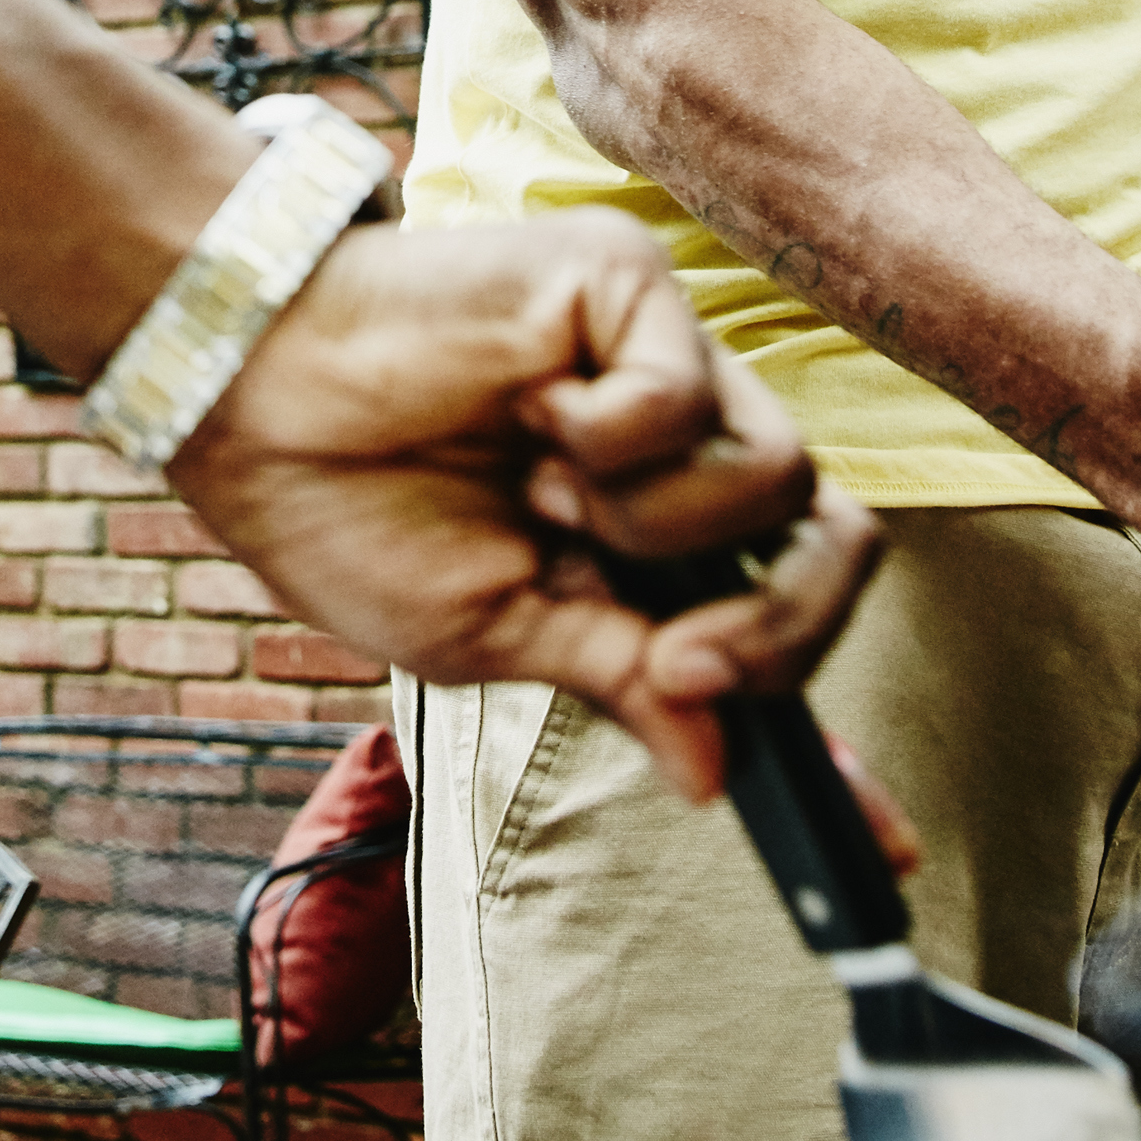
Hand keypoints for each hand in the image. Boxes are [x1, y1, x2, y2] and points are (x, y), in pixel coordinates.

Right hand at [169, 215, 880, 805]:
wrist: (250, 402)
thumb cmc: (349, 509)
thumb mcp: (494, 636)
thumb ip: (620, 679)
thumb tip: (714, 774)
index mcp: (644, 543)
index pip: (776, 626)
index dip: (831, 742)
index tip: (889, 853)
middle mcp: (676, 446)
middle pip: (828, 546)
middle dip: (772, 629)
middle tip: (675, 656)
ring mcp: (664, 361)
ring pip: (777, 474)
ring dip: (656, 523)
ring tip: (543, 488)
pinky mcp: (632, 287)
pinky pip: (686, 396)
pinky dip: (605, 436)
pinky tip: (528, 412)